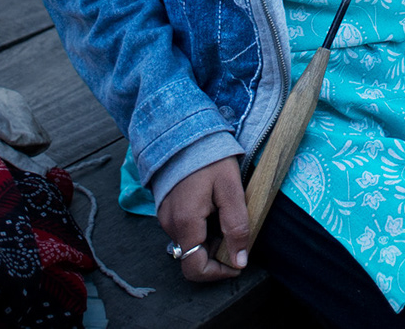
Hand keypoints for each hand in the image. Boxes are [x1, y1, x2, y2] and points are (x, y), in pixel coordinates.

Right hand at [157, 156, 248, 281]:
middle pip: (193, 257)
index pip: (195, 269)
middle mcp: (170, 225)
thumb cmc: (209, 158)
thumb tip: (240, 261)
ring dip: (209, 239)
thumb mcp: (230, 189)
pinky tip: (211, 206)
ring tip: (224, 213)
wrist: (183, 131)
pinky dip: (200, 228)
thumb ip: (236, 227)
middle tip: (235, 231)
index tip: (238, 262)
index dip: (218, 273)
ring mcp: (164, 217)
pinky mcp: (164, 209)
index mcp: (186, 223)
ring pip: (189, 243)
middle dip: (216, 253)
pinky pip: (183, 229)